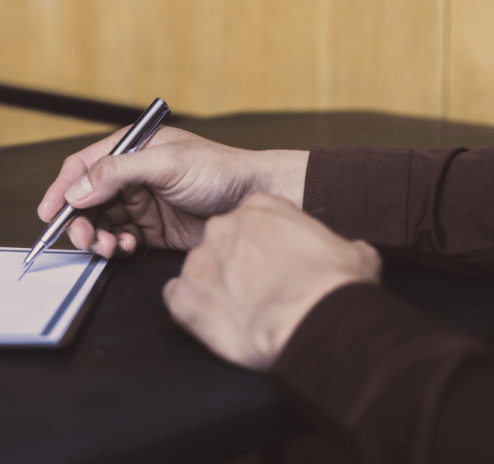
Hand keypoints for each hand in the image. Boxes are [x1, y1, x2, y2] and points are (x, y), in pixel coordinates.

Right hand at [37, 126, 309, 256]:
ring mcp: (141, 203)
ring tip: (108, 246)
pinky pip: (121, 240)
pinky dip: (117, 247)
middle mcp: (131, 176)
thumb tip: (79, 189)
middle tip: (84, 237)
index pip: (84, 167)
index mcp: (131, 150)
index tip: (48, 211)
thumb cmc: (221, 171)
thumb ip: (119, 173)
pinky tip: (128, 248)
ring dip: (98, 236)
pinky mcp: (152, 229)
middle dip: (80, 220)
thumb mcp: (167, 164)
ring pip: (102, 223)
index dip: (62, 188)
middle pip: (87, 200)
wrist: (256, 199)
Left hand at [163, 193, 380, 370]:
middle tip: (258, 288)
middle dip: (235, 263)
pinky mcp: (183, 298)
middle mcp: (221, 227)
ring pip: (198, 269)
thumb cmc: (334, 286)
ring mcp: (197, 261)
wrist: (315, 323)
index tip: (274, 260)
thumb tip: (351, 251)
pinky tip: (217, 320)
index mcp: (259, 208)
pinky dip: (193, 309)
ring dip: (214, 287)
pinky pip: (178, 298)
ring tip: (242, 310)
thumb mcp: (353, 252)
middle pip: (220, 241)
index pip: (250, 217)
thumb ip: (339, 244)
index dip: (263, 242)